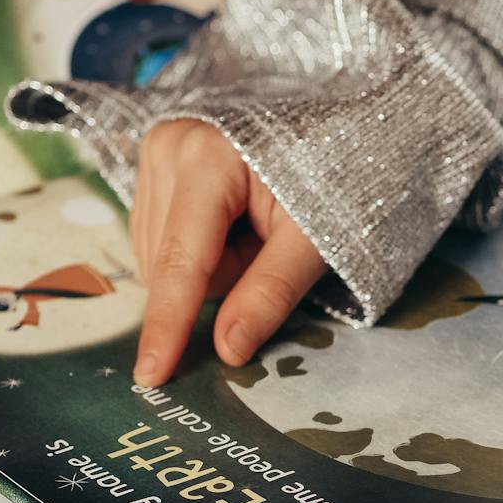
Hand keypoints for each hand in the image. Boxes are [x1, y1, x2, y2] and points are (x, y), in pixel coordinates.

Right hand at [130, 120, 324, 384]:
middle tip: (270, 244)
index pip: (181, 261)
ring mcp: (157, 149)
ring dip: (211, 263)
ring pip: (160, 256)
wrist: (350, 128)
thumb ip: (270, 292)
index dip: (168, 324)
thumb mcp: (316, 239)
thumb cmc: (339, 178)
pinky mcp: (158, 160)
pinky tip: (236, 224)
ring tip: (257, 229)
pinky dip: (203, 247)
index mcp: (208, 159)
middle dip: (222, 275)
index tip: (152, 374)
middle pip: (169, 262)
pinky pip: (163, 238)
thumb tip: (228, 350)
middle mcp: (169, 146)